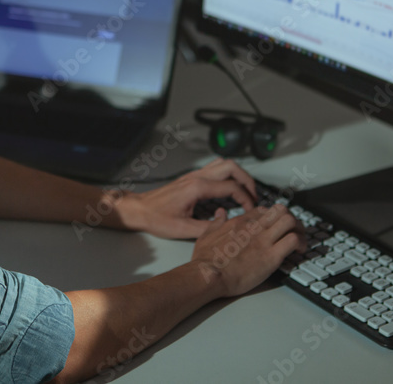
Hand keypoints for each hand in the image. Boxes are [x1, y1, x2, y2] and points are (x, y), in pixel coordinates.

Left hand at [115, 158, 259, 239]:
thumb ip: (208, 228)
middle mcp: (197, 177)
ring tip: (245, 192)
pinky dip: (228, 176)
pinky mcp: (191, 177)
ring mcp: (194, 175)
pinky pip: (215, 169)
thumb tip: (228, 227)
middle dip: (247, 180)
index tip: (251, 211)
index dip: (246, 198)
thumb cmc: (156, 218)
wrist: (139, 209)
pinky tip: (228, 190)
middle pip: (232, 167)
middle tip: (253, 197)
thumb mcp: (183, 229)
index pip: (232, 187)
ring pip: (224, 163)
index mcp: (198, 188)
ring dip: (238, 175)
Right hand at [191, 204, 304, 297]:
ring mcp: (264, 240)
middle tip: (293, 232)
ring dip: (299, 230)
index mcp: (241, 221)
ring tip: (299, 242)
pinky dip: (301, 244)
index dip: (273, 217)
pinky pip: (294, 240)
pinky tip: (299, 252)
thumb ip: (216, 222)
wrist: (208, 275)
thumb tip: (220, 213)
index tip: (275, 227)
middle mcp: (254, 227)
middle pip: (281, 211)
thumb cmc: (205, 260)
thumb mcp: (206, 234)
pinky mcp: (271, 256)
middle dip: (291, 219)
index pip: (265, 210)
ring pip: (291, 221)